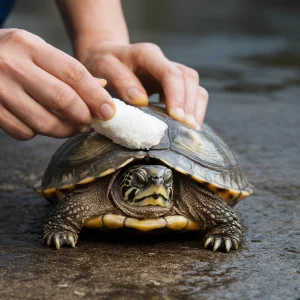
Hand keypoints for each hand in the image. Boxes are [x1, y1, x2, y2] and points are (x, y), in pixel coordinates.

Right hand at [0, 29, 115, 140]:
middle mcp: (12, 65)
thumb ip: (68, 70)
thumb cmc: (11, 56)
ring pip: (44, 123)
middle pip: (63, 100)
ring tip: (71, 126)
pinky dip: (37, 132)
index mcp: (30, 46)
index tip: (109, 111)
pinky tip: (38, 122)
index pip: (74, 74)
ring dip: (64, 130)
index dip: (96, 96)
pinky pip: (24, 132)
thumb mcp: (37, 51)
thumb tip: (101, 88)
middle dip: (84, 116)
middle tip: (90, 122)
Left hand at [78, 42, 208, 128]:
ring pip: (194, 85)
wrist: (107, 58)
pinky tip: (187, 125)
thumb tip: (141, 100)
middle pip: (188, 78)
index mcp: (147, 55)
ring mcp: (170, 72)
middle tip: (187, 128)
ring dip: (195, 108)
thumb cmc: (104, 63)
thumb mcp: (104, 67)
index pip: (170, 73)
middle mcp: (163, 61)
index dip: (176, 95)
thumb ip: (121, 81)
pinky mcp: (171, 84)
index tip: (177, 117)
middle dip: (189, 104)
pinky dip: (192, 109)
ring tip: (191, 130)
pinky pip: (190, 94)